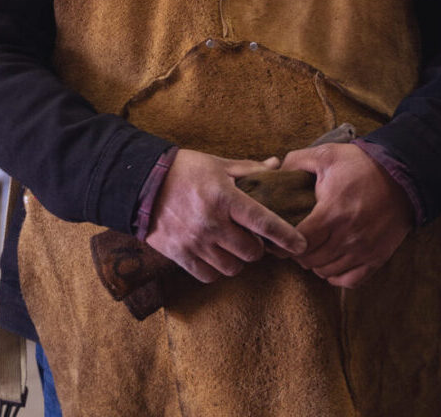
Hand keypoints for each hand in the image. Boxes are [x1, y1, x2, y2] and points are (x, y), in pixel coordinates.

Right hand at [144, 149, 307, 282]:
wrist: (140, 182)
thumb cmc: (183, 170)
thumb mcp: (217, 164)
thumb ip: (249, 169)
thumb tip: (277, 166)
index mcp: (225, 197)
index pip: (265, 222)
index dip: (287, 236)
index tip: (300, 244)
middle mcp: (212, 223)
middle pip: (251, 252)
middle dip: (256, 247)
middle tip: (251, 238)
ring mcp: (195, 241)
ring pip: (232, 267)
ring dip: (237, 260)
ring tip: (231, 247)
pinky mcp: (179, 254)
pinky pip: (209, 275)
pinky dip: (216, 269)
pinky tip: (214, 255)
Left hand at [280, 143, 412, 288]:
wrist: (403, 176)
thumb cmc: (361, 165)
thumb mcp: (326, 154)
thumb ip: (296, 161)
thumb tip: (274, 171)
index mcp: (332, 212)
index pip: (298, 242)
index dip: (284, 242)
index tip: (278, 237)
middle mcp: (348, 236)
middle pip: (310, 260)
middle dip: (296, 252)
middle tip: (294, 241)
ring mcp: (364, 250)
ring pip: (327, 272)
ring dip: (315, 263)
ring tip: (312, 249)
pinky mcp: (377, 258)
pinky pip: (350, 281)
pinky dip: (336, 276)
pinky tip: (331, 262)